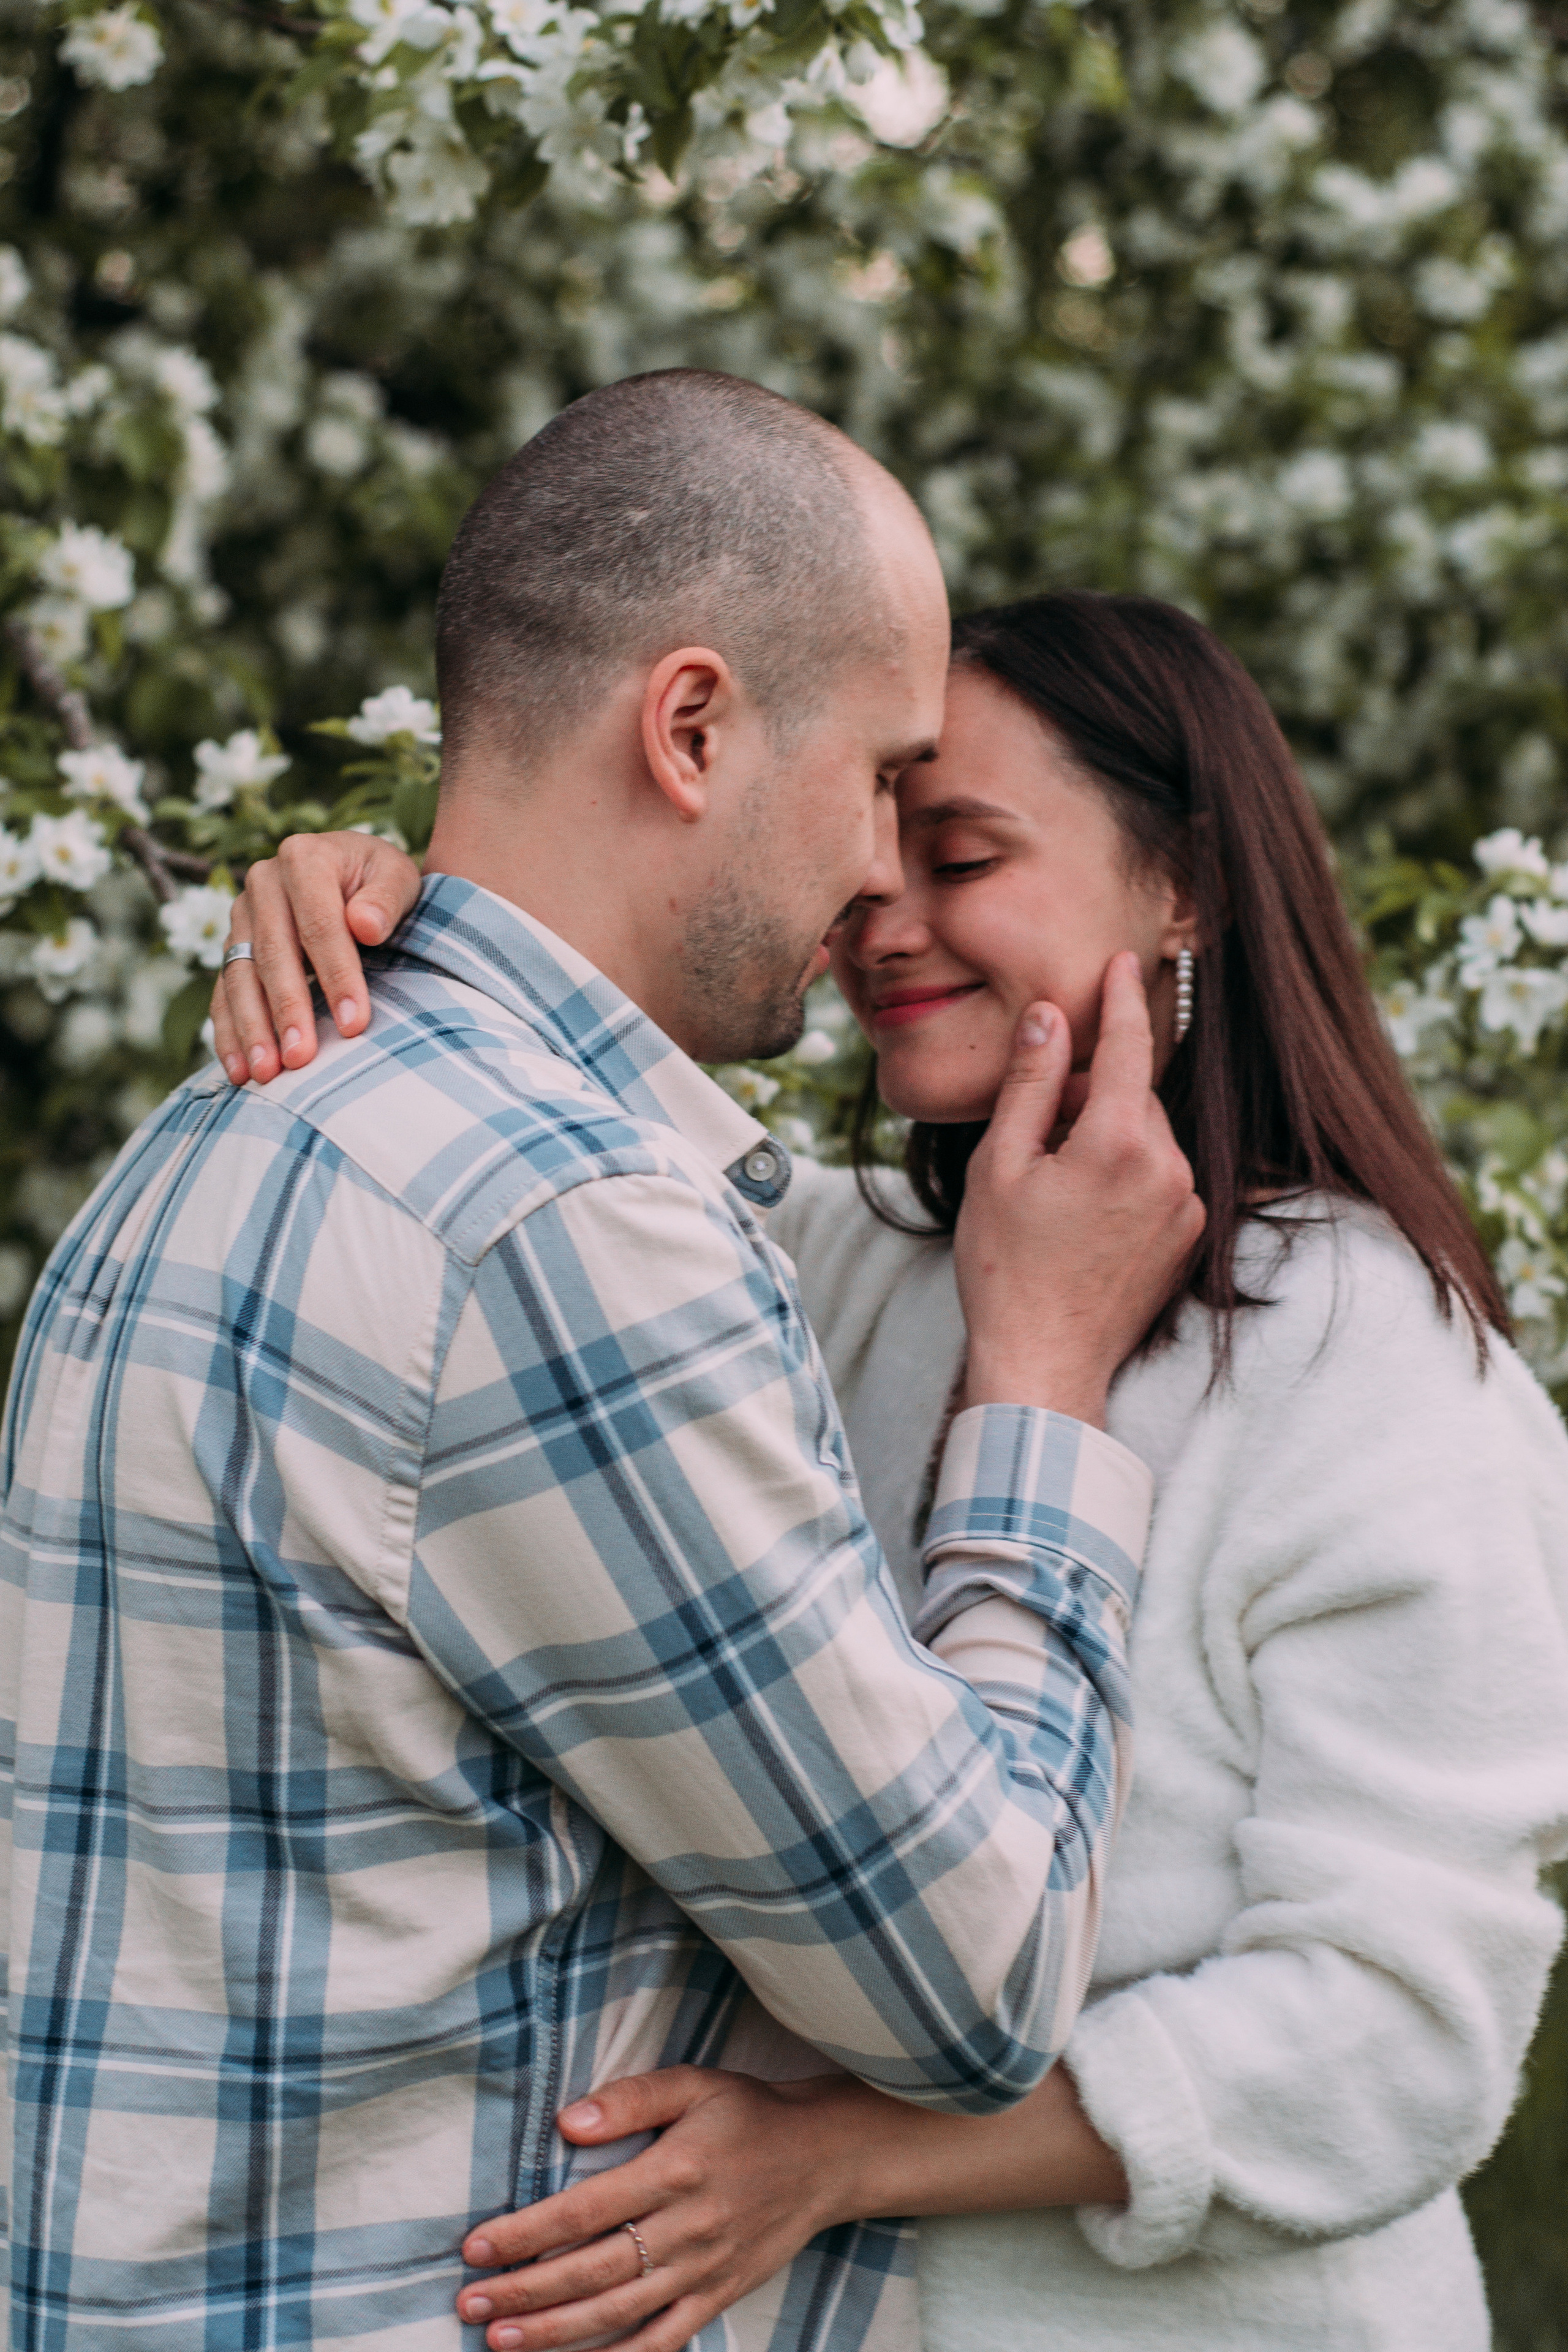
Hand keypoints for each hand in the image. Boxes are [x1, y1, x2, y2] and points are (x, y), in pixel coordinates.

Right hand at [210, 831, 422, 1083]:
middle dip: (287, 1010)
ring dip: (252, 1029)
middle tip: (302, 1059)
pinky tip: (240, 1071)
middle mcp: (263, 883)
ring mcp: (241, 916)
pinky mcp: (232, 947)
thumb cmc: (382, 884)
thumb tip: (364, 924)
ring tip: (266, 1074)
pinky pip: (223, 992)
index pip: (319, 924)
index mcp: (304, 858)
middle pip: (273, 953)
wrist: (354, 875)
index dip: (336, 976)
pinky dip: (229, 1033)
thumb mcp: (398, 879)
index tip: (354, 1025)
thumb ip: (386, 899)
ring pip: (240, 976)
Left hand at [450, 2059, 1126, 2351]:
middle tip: (469, 2303)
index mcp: (673, 2170)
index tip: (475, 2246)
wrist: (827, 2157)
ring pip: (617, 2313)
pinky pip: (664, 2340)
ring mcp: (702, 2270)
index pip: (583, 2210)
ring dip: (554, 2333)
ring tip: (499, 2341)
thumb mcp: (694, 2084)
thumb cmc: (750, 2114)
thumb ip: (631, 2099)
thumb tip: (566, 2122)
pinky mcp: (718, 2296)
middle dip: (524, 2292)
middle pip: (590, 2270)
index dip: (526, 2232)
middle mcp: (685, 2228)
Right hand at [956, 951, 1204, 1426]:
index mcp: (1117, 1142)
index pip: (1126, 1046)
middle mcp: (1168, 1167)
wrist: (1045, 1363)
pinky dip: (1124, 1173)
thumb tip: (1050, 1016)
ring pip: (1145, 1136)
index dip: (1122, 997)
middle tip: (1032, 1132)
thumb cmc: (1005, 1268)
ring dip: (1104, 1135)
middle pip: (1130, 1094)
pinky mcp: (1189, 1236)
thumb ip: (1030, 1084)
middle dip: (1087, 1092)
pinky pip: (1158, 1176)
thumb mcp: (999, 1165)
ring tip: (1049, 1186)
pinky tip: (1079, 1213)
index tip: (1122, 960)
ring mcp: (1185, 1205)